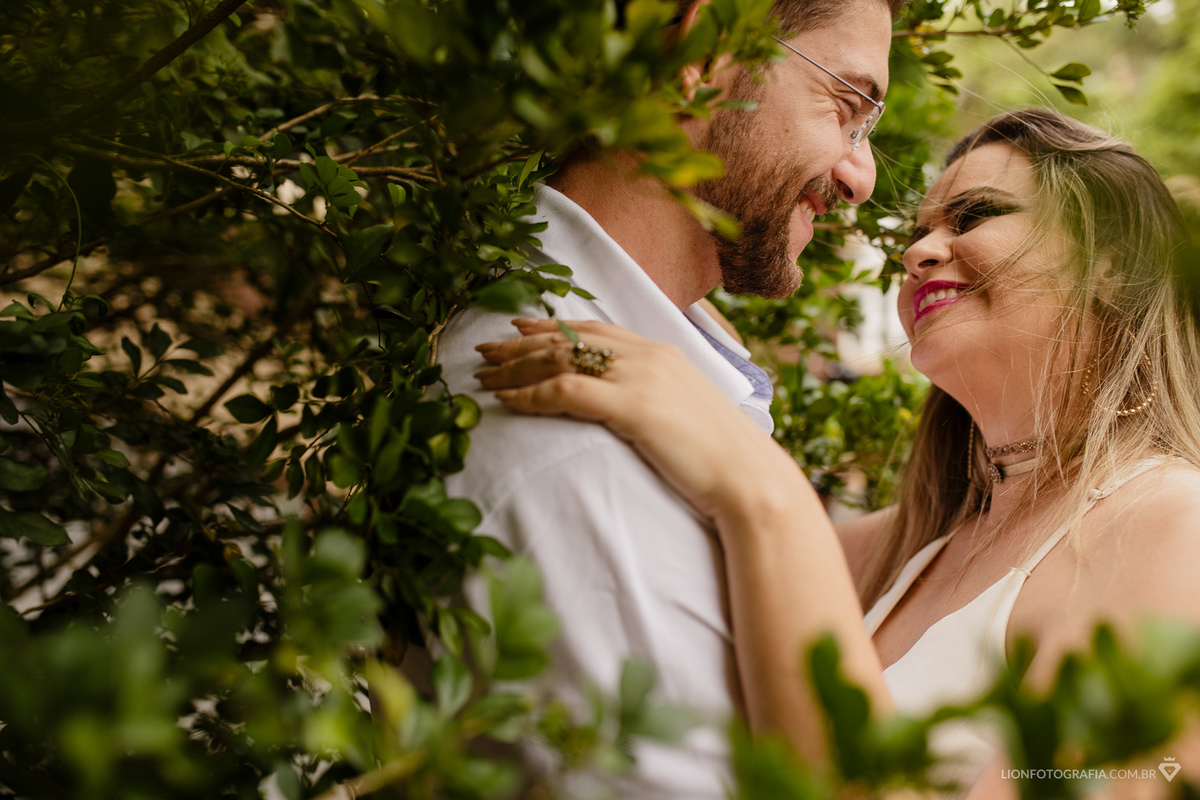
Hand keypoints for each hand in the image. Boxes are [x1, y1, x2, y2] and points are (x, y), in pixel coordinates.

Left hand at [475, 318, 802, 522]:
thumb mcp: (683, 412)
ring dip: (517, 367)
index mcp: (661, 352)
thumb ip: (655, 395)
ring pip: (562, 359)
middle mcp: (648, 355)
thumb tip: (626, 404)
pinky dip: (530, 394)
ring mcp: (641, 377)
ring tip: (484, 375)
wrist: (748, 478)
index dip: (552, 327)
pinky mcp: (633, 406)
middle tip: (485, 349)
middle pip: (570, 339)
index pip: (594, 329)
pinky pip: (566, 391)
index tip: (519, 327)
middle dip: (522, 343)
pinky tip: (507, 401)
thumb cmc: (719, 457)